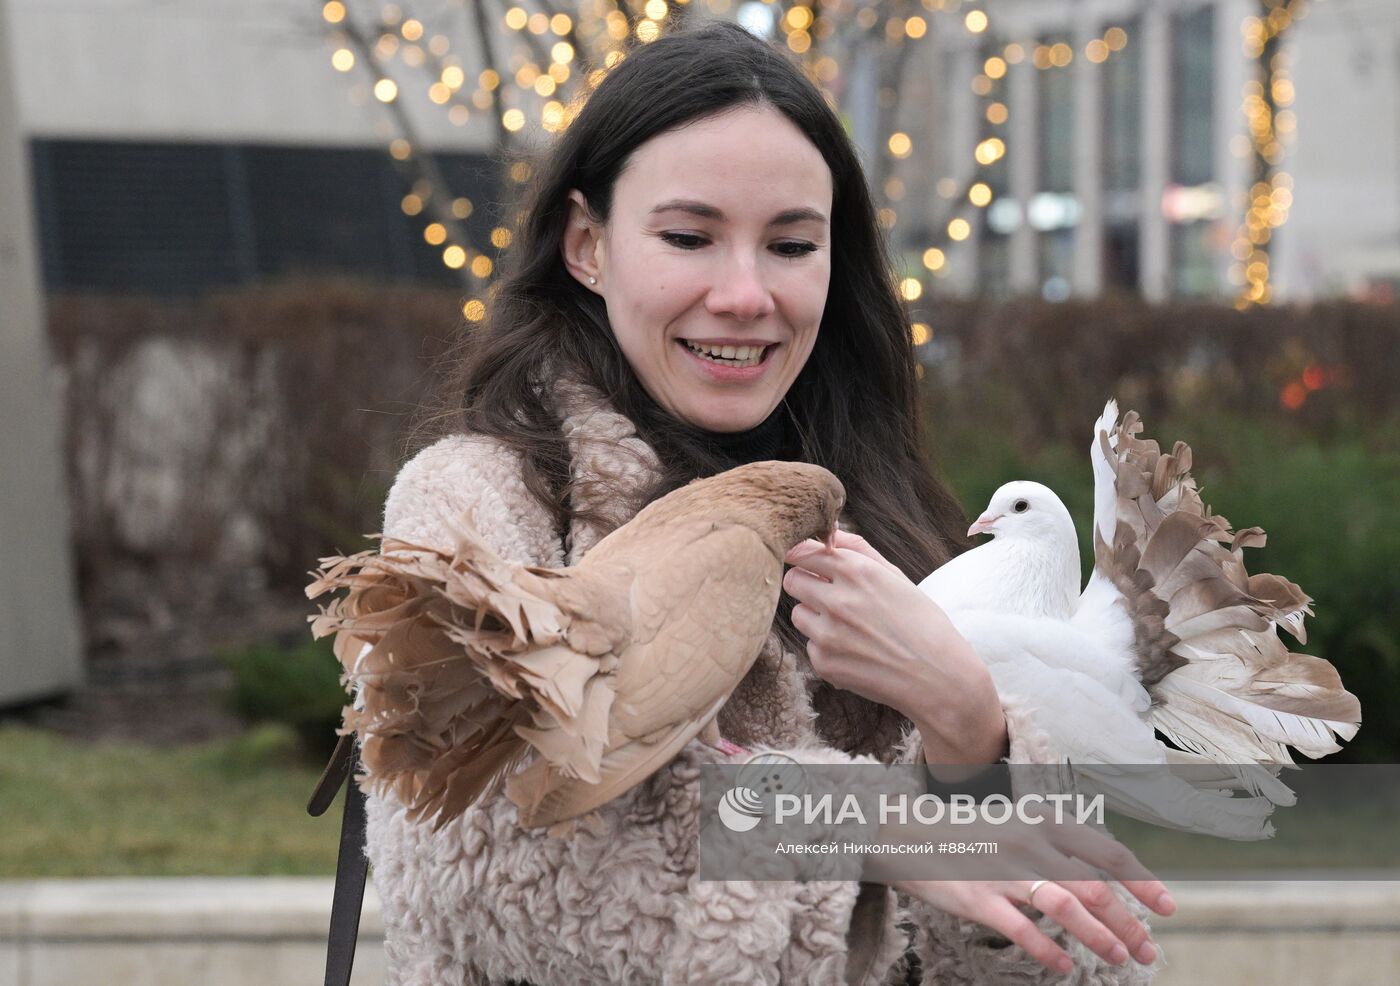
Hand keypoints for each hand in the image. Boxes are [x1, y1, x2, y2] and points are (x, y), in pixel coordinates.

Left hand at [783, 530, 1005, 762]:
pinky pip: (810, 645)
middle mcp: (837, 599)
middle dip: (805, 584)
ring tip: (849, 626)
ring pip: (798, 614)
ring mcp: (828, 634)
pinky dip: (826, 647)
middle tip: (829, 595)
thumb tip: (830, 531)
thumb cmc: (922, 623)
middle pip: (792, 580)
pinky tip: (856, 651)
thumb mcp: (896, 577)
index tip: (807, 563)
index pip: (802, 552)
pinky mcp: (824, 663)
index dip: (803, 557)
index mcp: (856, 571)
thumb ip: (858, 549)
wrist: (939, 678)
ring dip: (815, 617)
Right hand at [870, 812, 1174, 972]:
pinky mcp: (978, 897)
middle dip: (1129, 922)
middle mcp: (1030, 843)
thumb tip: (1100, 878)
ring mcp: (1004, 871)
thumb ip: (1055, 846)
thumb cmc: (966, 833)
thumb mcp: (1017, 824)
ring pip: (1067, 906)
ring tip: (1119, 959)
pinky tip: (1065, 965)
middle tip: (1147, 950)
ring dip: (1099, 936)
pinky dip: (1048, 950)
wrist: (903, 831)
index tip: (1169, 907)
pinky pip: (1022, 929)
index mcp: (1044, 822)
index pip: (1108, 852)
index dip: (1144, 881)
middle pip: (1095, 886)